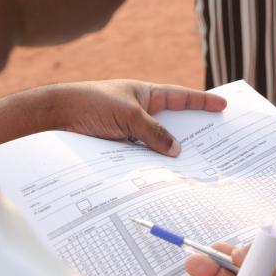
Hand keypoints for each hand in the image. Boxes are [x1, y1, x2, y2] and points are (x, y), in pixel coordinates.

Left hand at [0, 80, 225, 152]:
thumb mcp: (128, 115)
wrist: (51, 120)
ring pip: (157, 147)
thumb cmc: (89, 104)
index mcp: (146, 94)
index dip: (203, 102)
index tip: (224, 106)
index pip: (181, 98)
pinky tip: (164, 181)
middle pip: (173, 126)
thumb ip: (154, 132)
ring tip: (196, 172)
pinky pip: (141, 160)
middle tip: (218, 148)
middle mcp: (140, 114)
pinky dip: (152, 169)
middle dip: (193, 136)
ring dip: (170, 159)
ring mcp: (129, 134)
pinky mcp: (117, 151)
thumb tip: (177, 151)